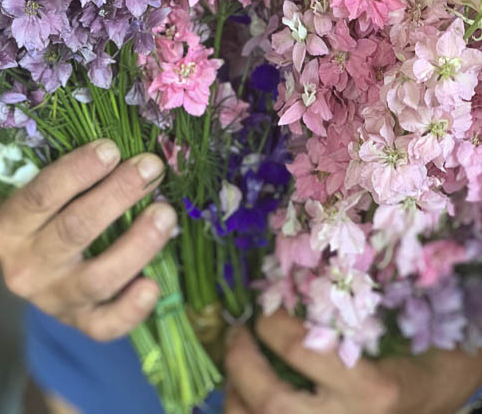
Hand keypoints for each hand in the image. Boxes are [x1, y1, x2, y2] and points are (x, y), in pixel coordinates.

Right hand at [0, 140, 176, 340]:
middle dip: (118, 195)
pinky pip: (105, 325)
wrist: (26, 261)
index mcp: (6, 228)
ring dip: (136, 245)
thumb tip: (124, 147)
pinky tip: (153, 285)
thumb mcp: (37, 187)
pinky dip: (131, 309)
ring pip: (96, 278)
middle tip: (151, 169)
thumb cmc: (42, 210)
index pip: (40, 195)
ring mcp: (51, 299)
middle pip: (74, 230)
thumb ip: (70, 173)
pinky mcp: (77, 323)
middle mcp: (23, 268)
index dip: (78, 171)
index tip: (111, 148)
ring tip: (166, 215)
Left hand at [224, 310, 481, 413]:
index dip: (270, 323)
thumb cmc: (428, 363)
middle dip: (241, 361)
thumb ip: (357, 314)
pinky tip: (247, 393)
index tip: (264, 306)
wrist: (443, 400)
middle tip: (238, 332)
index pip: (299, 349)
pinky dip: (246, 410)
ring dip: (236, 394)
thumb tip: (298, 277)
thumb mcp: (404, 335)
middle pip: (270, 401)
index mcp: (371, 389)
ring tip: (238, 363)